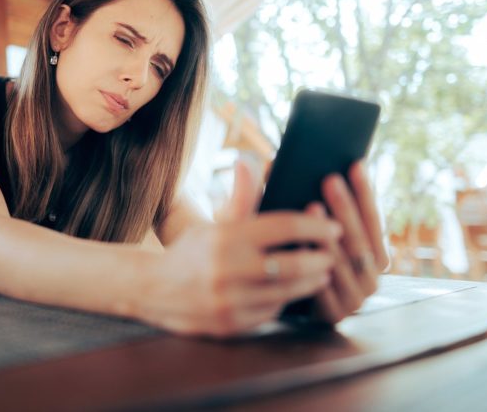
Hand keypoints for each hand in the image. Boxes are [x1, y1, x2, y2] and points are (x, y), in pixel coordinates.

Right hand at [141, 161, 339, 336]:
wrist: (154, 289)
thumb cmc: (191, 251)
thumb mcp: (214, 223)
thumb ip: (240, 198)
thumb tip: (249, 161)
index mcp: (225, 237)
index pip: (283, 226)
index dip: (315, 226)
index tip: (333, 226)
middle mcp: (227, 269)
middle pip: (293, 264)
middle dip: (321, 258)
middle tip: (333, 253)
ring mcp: (229, 300)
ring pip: (288, 292)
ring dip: (312, 282)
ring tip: (322, 273)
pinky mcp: (231, 325)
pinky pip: (272, 312)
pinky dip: (287, 301)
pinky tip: (293, 291)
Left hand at [308, 161, 389, 323]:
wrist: (288, 306)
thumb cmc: (302, 262)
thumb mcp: (314, 232)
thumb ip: (320, 202)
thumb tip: (292, 162)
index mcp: (375, 255)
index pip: (374, 219)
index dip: (365, 192)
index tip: (356, 164)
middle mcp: (373, 277)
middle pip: (359, 238)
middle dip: (345, 207)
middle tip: (330, 178)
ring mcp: (356, 298)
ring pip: (342, 260)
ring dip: (327, 233)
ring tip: (311, 206)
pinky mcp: (335, 314)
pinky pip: (322, 284)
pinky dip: (310, 261)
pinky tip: (297, 243)